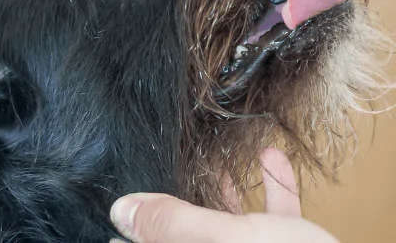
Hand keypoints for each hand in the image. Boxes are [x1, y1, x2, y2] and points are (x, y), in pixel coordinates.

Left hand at [109, 148, 338, 242]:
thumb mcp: (226, 240)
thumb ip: (173, 225)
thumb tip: (122, 211)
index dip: (136, 227)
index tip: (129, 193)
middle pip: (189, 239)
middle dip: (185, 203)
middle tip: (173, 171)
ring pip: (229, 233)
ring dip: (229, 195)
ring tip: (225, 164)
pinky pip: (270, 227)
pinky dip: (271, 196)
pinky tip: (273, 161)